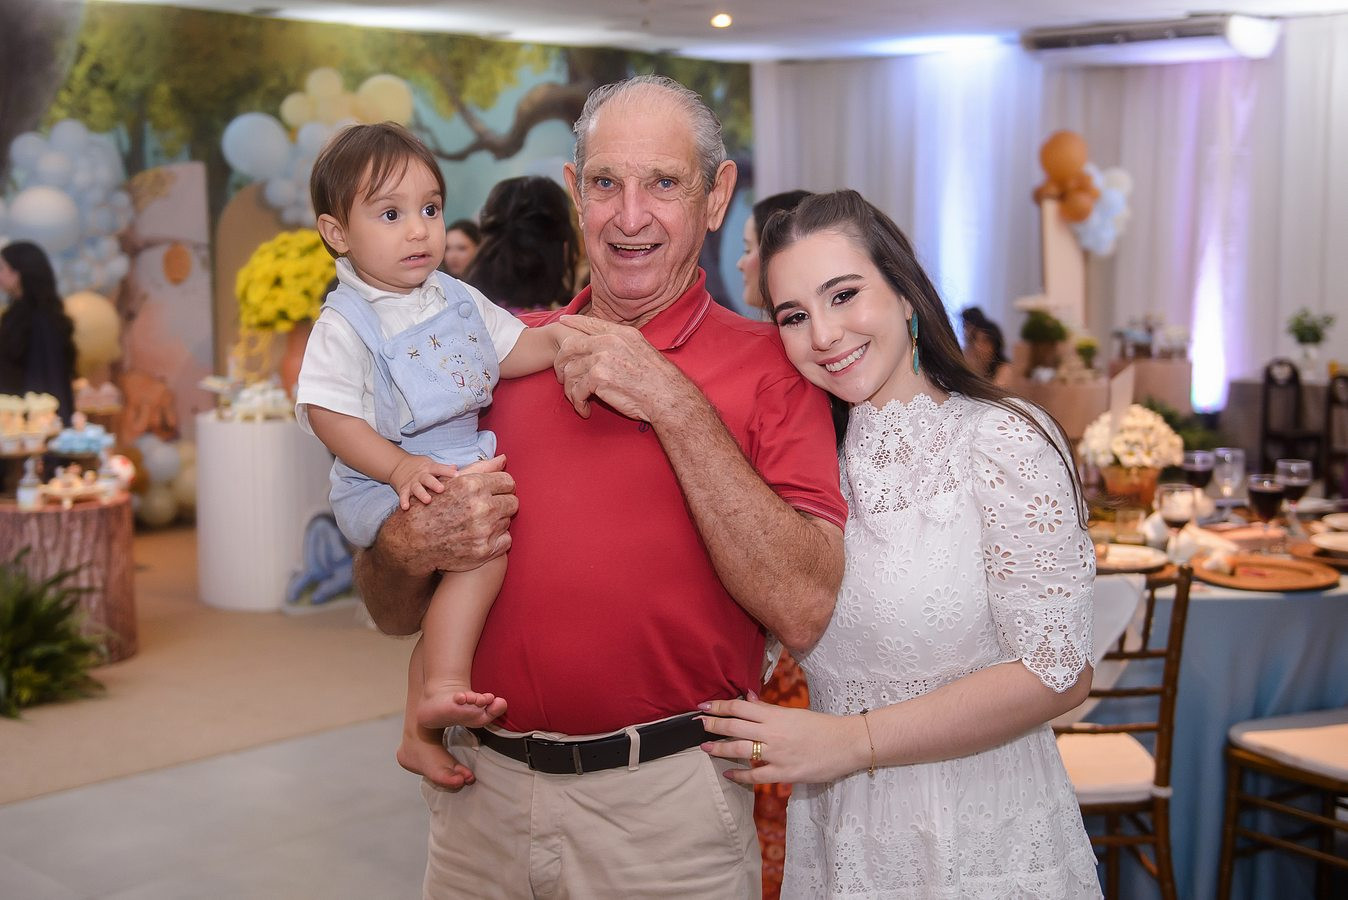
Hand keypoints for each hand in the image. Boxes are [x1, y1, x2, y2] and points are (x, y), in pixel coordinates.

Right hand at [379, 455, 516, 576]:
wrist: (414, 540)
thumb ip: (481, 468)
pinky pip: (506, 540)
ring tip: (477, 523)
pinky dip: (497, 539)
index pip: (508, 482)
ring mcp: (484, 531)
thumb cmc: (433, 506)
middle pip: (513, 502)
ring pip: (507, 521)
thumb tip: (504, 459)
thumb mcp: (452, 482)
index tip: (495, 492)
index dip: (502, 486)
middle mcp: (481, 508)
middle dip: (502, 503)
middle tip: (487, 508)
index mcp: (474, 486)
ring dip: (497, 521)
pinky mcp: (484, 550)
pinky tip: (481, 536)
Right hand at [389, 454, 458, 508]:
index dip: (447, 471)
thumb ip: (443, 468)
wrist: (398, 465)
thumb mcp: (431, 464)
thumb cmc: (420, 467)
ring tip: (428, 500)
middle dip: (434, 484)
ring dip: (422, 494)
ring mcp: (412, 483)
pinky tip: (406, 507)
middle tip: (441, 489)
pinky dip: (404, 501)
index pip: (439, 468)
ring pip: (417, 488)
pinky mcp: (403, 489)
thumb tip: (456, 468)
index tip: (456, 475)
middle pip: (427, 479)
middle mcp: (420, 475)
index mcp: (429, 468)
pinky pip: (403, 496)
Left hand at [555, 314, 695, 422]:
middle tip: (564, 378)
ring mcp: (602, 358)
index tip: (562, 322)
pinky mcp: (598, 378)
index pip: (591, 323)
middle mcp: (609, 342)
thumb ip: (622, 345)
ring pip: (570, 371)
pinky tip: (585, 410)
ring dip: (570, 389)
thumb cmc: (659, 380)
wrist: (667, 397)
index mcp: (622, 333)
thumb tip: (606, 347)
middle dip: (561, 362)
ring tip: (579, 400)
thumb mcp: (643, 351)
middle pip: (570, 345)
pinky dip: (577, 403)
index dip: (574, 322)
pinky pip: (576, 390)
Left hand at [698, 694, 868, 784]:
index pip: (739, 708)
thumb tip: (746, 698)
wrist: (846, 743)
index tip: (702, 706)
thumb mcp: (793, 713)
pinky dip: (739, 775)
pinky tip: (728, 773)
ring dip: (719, 748)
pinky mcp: (784, 773)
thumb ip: (767, 708)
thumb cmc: (821, 726)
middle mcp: (772, 733)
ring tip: (705, 746)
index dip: (719, 706)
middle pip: (734, 727)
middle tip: (696, 723)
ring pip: (740, 750)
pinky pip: (756, 775)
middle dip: (712, 724)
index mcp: (775, 715)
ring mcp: (777, 754)